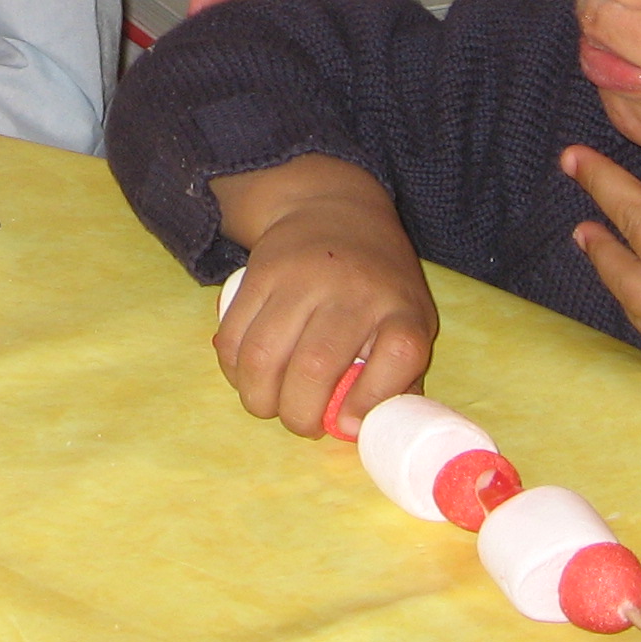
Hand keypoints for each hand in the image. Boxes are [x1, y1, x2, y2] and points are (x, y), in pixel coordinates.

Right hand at [211, 155, 436, 438]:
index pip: (398, 355)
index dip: (371, 401)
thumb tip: (361, 432)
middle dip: (297, 415)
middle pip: (315, 367)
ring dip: (259, 398)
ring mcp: (302, 277)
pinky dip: (233, 370)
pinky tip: (246, 375)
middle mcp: (354, 290)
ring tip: (268, 405)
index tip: (346, 422)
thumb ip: (396, 376)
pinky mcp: (259, 272)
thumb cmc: (377, 284)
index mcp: (400, 308)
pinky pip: (233, 336)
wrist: (333, 209)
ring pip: (263, 356)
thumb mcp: (408, 319)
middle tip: (298, 423)